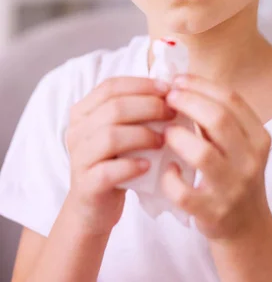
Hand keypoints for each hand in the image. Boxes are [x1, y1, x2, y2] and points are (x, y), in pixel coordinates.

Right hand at [65, 76, 175, 235]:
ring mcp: (78, 158)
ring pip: (111, 136)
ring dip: (143, 135)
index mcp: (83, 111)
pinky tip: (148, 166)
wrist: (93, 208)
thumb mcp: (121, 131)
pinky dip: (131, 166)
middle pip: (114, 108)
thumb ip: (135, 110)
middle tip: (172, 114)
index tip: (168, 89)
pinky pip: (109, 170)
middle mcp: (76, 131)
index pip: (111, 86)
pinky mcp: (86, 185)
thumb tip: (170, 91)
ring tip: (163, 140)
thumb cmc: (114, 162)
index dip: (141, 85)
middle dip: (149, 107)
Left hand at [161, 74, 271, 240]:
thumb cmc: (234, 172)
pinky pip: (183, 191)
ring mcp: (233, 188)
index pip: (231, 99)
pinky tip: (169, 169)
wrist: (246, 224)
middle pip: (218, 120)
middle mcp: (250, 161)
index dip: (201, 85)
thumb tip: (180, 83)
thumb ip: (217, 117)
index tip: (178, 80)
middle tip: (167, 98)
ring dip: (177, 137)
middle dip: (187, 102)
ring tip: (165, 132)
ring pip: (202, 154)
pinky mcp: (212, 212)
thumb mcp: (238, 143)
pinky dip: (170, 178)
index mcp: (259, 137)